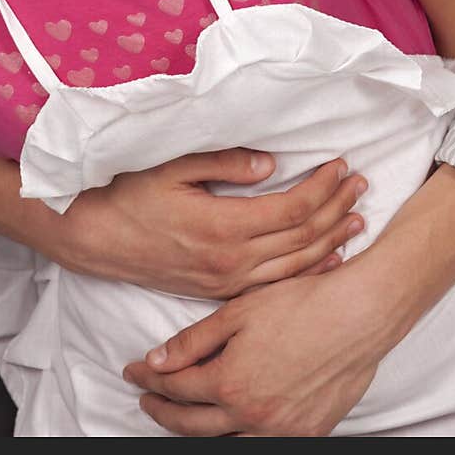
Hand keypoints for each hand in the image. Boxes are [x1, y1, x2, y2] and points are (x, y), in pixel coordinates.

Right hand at [55, 150, 365, 298]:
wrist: (94, 237)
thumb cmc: (128, 194)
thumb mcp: (173, 166)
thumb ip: (225, 163)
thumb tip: (272, 164)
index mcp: (223, 226)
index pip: (292, 208)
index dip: (322, 187)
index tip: (340, 165)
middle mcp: (230, 260)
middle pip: (301, 238)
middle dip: (336, 210)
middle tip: (361, 185)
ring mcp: (226, 281)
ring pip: (294, 266)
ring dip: (329, 242)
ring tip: (356, 221)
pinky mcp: (218, 291)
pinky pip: (274, 284)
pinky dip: (305, 270)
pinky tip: (323, 259)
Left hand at [124, 263, 381, 435]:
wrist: (359, 316)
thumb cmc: (302, 304)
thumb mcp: (238, 312)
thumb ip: (194, 341)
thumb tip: (157, 360)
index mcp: (230, 383)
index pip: (174, 388)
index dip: (148, 378)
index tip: (133, 371)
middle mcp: (252, 416)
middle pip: (191, 425)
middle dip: (162, 410)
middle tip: (146, 397)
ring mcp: (282, 431)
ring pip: (224, 442)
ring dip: (196, 430)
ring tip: (181, 413)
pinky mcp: (307, 433)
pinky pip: (260, 444)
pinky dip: (236, 436)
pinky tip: (229, 421)